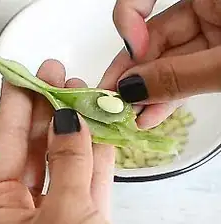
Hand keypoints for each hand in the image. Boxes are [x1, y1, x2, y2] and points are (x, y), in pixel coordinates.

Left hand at [0, 60, 124, 223]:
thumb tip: (66, 117)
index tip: (25, 73)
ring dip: (74, 131)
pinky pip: (85, 183)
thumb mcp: (66, 215)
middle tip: (59, 77)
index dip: (16, 106)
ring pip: (61, 163)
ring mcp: (51, 217)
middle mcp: (18, 212)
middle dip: (47, 112)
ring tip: (83, 95)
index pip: (4, 145)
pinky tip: (100, 129)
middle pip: (32, 149)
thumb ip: (68, 162)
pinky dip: (95, 158)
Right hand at [99, 0, 220, 128]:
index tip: (132, 51)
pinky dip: (168, 94)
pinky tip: (149, 113)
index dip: (129, 20)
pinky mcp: (217, 55)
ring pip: (166, 58)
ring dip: (147, 90)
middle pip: (153, 35)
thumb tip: (133, 88)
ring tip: (129, 114)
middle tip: (111, 98)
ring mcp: (214, 30)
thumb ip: (180, 74)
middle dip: (132, 71)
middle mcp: (208, 7)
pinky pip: (184, 72)